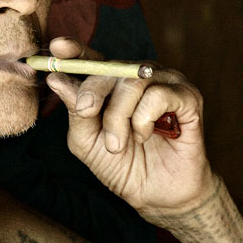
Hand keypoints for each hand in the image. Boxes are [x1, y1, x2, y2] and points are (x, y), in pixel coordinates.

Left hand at [44, 37, 217, 219]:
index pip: (91, 58)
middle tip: (86, 112)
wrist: (157, 196)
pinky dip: (143, 119)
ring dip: (118, 116)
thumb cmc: (121, 165)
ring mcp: (165, 83)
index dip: (74, 49)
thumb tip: (55, 79)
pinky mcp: (187, 97)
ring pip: (132, 81)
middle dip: (92, 91)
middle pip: (109, 67)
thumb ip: (74, 110)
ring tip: (119, 143)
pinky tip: (145, 135)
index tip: (56, 46)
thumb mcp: (86, 140)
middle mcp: (138, 77)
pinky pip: (158, 94)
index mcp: (112, 84)